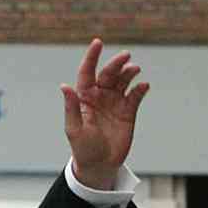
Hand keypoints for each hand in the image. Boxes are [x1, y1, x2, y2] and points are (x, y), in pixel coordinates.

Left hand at [62, 39, 148, 188]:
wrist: (99, 165)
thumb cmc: (83, 149)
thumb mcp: (74, 129)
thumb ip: (71, 107)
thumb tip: (64, 86)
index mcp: (84, 99)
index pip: (87, 73)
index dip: (91, 57)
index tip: (97, 42)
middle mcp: (100, 97)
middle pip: (109, 74)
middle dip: (116, 63)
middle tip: (126, 57)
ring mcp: (115, 103)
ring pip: (124, 81)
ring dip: (129, 73)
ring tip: (135, 70)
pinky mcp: (129, 111)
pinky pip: (136, 95)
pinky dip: (140, 88)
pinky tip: (143, 86)